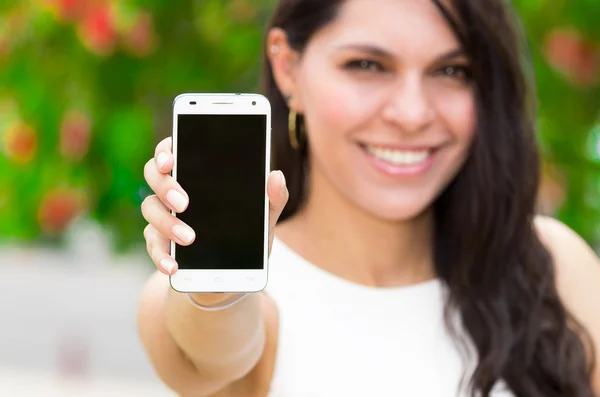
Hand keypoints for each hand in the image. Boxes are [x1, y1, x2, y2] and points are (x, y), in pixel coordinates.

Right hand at [141, 137, 288, 275]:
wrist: (230, 278)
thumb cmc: (244, 237)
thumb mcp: (263, 218)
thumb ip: (273, 198)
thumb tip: (276, 176)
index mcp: (197, 175)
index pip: (173, 151)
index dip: (166, 151)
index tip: (170, 160)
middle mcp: (174, 191)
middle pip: (153, 175)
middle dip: (165, 186)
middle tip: (184, 203)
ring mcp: (163, 216)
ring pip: (150, 209)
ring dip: (167, 223)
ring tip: (189, 238)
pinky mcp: (160, 244)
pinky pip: (153, 245)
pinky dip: (161, 256)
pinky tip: (173, 265)